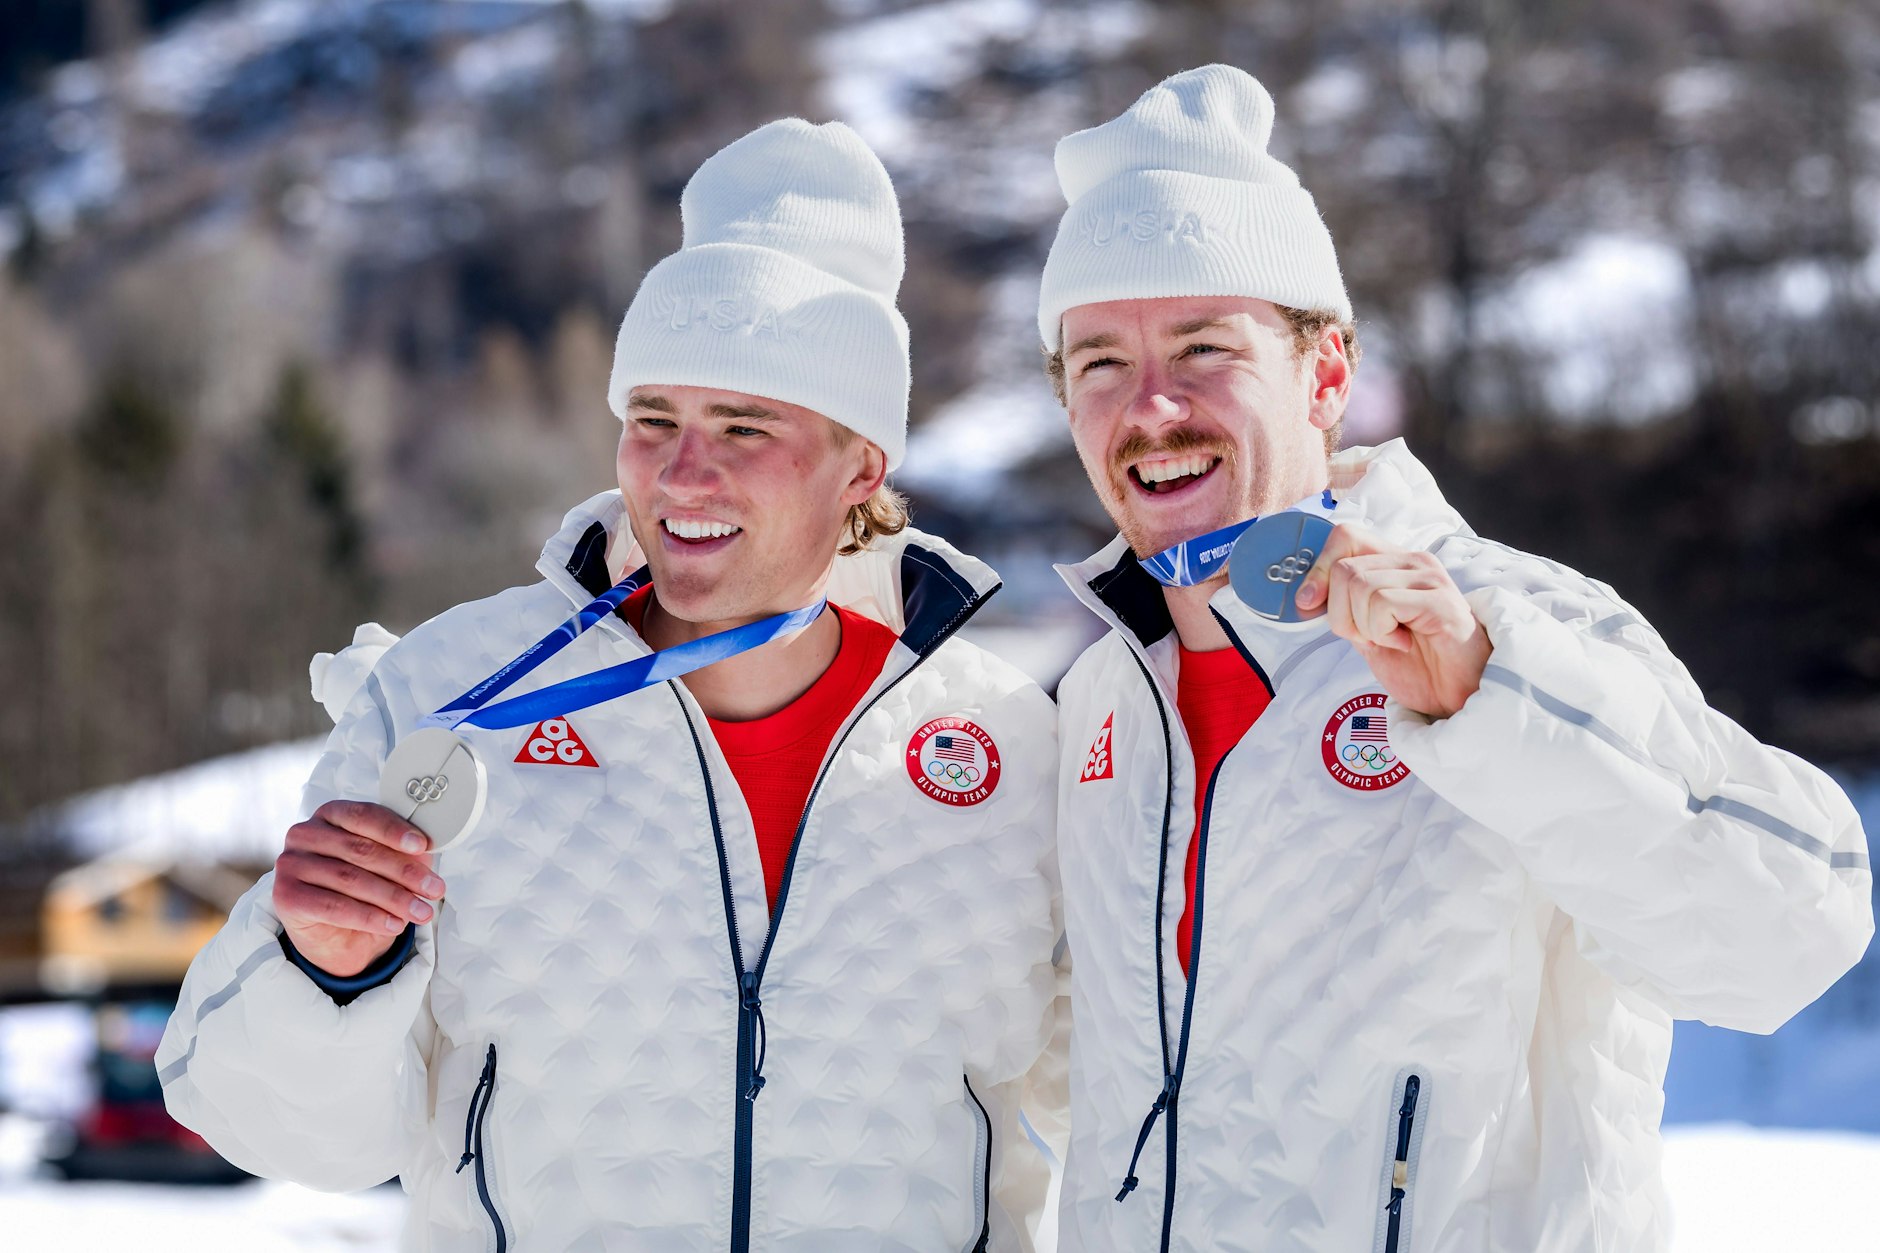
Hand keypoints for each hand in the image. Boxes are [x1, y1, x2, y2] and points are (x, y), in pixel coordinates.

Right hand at [273, 800, 445, 977]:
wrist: (334, 932)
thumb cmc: (361, 887)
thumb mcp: (385, 866)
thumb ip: (402, 852)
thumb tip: (428, 852)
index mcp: (330, 814)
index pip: (364, 815)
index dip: (395, 830)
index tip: (423, 846)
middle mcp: (305, 834)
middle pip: (361, 850)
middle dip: (404, 872)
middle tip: (434, 889)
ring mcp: (290, 864)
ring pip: (351, 879)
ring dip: (393, 898)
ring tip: (421, 912)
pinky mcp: (286, 896)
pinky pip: (333, 907)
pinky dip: (369, 917)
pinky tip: (394, 924)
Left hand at [1293, 524, 1490, 718]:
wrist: (1457, 696)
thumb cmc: (1417, 663)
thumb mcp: (1367, 631)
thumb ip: (1342, 608)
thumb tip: (1304, 596)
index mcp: (1395, 562)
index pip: (1345, 536)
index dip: (1319, 570)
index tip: (1310, 604)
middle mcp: (1413, 561)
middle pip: (1344, 568)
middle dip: (1340, 614)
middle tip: (1367, 637)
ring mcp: (1429, 578)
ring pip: (1359, 586)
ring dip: (1363, 627)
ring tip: (1391, 640)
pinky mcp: (1439, 600)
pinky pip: (1382, 603)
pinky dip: (1381, 633)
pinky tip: (1404, 643)